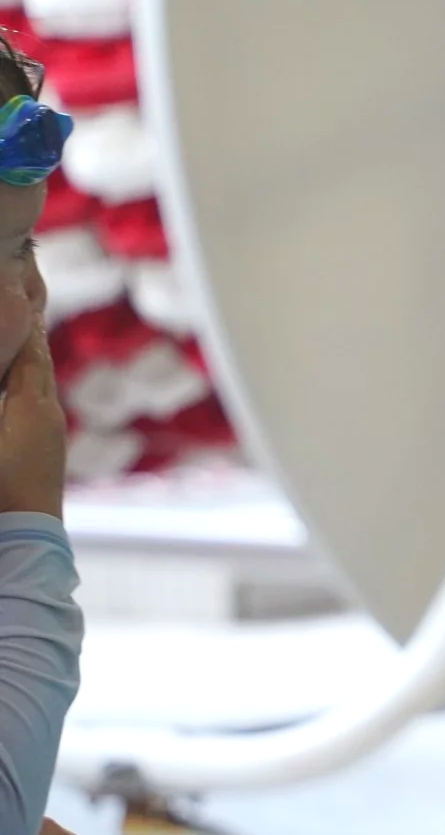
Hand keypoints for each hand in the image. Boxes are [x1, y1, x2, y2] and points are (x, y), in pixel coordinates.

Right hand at [0, 316, 64, 519]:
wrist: (23, 535)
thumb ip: (3, 393)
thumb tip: (13, 390)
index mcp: (30, 406)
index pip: (28, 355)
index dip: (23, 328)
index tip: (24, 299)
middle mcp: (47, 415)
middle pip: (38, 365)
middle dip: (30, 338)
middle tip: (28, 305)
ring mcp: (50, 434)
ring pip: (39, 386)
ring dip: (30, 362)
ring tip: (24, 340)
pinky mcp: (46, 452)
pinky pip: (38, 407)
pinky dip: (28, 388)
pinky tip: (20, 391)